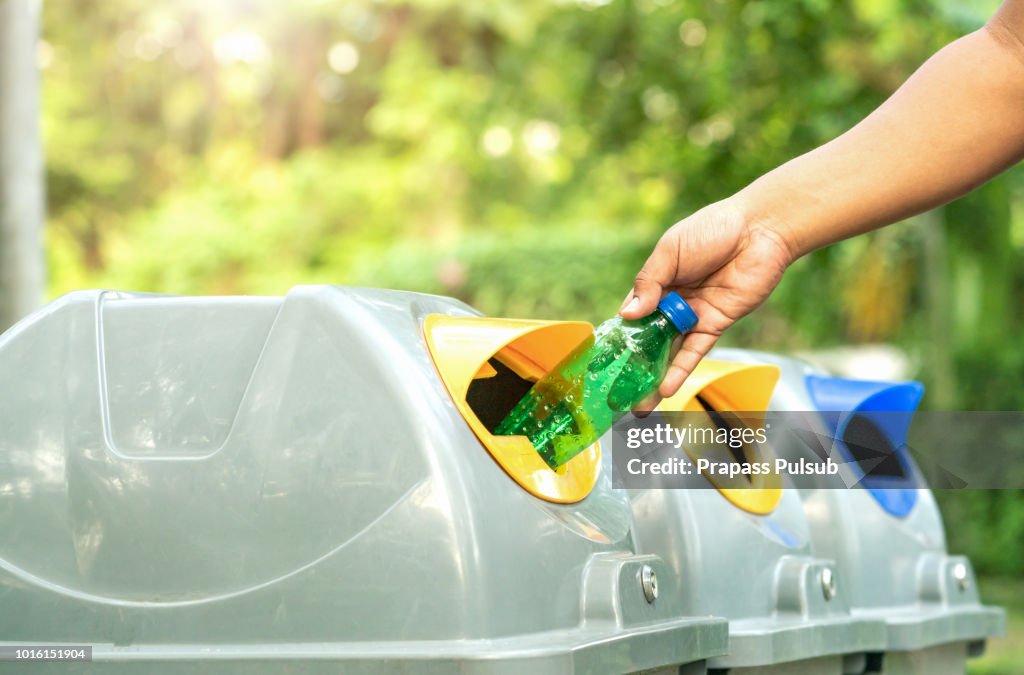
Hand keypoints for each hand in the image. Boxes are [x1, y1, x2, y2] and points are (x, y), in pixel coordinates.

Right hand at [620, 197, 794, 410]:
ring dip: (655, 378)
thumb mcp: (670, 250)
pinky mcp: (716, 324)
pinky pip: (695, 351)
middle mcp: (672, 302)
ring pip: (670, 352)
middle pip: (649, 339)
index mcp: (657, 282)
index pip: (632, 314)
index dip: (619, 336)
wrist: (760, 230)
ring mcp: (693, 315)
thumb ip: (649, 283)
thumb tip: (627, 314)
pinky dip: (681, 370)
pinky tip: (666, 389)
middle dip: (634, 366)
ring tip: (639, 404)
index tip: (604, 361)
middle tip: (618, 393)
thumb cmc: (712, 229)